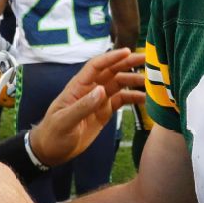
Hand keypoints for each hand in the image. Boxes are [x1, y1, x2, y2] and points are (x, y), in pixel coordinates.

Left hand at [30, 48, 145, 166]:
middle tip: (147, 60)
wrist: (51, 151)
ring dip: (134, 81)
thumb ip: (83, 106)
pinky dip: (134, 98)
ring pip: (119, 85)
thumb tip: (102, 91)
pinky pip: (121, 101)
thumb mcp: (65, 121)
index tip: (127, 51)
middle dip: (128, 64)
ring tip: (152, 81)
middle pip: (112, 71)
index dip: (111, 57)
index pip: (96, 66)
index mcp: (78, 87)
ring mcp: (98, 100)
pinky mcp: (104, 112)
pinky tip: (146, 99)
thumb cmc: (53, 134)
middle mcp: (90, 89)